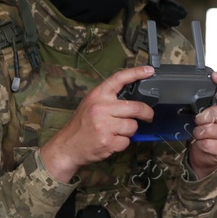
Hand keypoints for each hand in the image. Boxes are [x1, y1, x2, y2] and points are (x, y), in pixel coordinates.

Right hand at [39, 65, 155, 184]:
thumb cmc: (81, 125)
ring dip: (129, 131)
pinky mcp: (107, 141)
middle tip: (148, 116)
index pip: (119, 79)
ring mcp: (104, 126)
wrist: (67, 146)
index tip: (148, 71)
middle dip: (147, 113)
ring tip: (116, 132)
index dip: (136, 73)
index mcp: (97, 96)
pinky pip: (126, 141)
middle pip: (136, 107)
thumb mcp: (90, 104)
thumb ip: (109, 100)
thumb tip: (133, 98)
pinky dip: (122, 143)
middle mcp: (101, 108)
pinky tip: (112, 141)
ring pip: (132, 126)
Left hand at [188, 70, 216, 179]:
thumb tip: (194, 97)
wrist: (205, 156)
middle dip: (201, 119)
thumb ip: (203, 106)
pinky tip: (205, 144)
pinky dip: (202, 145)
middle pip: (215, 112)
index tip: (214, 75)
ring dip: (199, 134)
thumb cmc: (204, 134)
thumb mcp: (202, 118)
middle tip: (198, 124)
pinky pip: (208, 143)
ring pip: (209, 129)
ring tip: (201, 135)